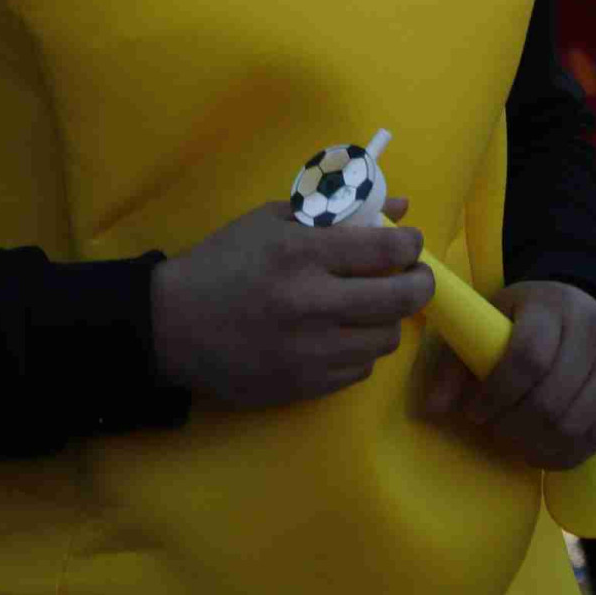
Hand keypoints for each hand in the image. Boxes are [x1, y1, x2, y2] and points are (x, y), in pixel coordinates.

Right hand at [151, 197, 435, 409]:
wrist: (176, 326)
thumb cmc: (224, 262)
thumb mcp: (271, 221)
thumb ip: (335, 210)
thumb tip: (396, 208)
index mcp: (300, 254)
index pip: (384, 251)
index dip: (410, 245)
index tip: (410, 243)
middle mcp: (312, 304)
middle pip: (399, 299)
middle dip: (420, 283)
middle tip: (415, 275)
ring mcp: (311, 351)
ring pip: (386, 338)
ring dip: (387, 318)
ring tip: (372, 305)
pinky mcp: (307, 385)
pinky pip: (361, 369)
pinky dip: (360, 348)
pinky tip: (342, 333)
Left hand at [414, 280, 595, 471]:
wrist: (581, 311)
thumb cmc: (523, 321)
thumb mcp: (487, 325)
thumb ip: (456, 363)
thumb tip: (433, 408)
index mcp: (552, 303)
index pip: (528, 355)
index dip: (497, 394)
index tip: (474, 412)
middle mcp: (595, 325)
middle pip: (551, 399)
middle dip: (513, 426)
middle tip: (494, 430)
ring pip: (576, 424)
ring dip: (537, 446)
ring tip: (515, 441)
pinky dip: (565, 454)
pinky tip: (543, 450)